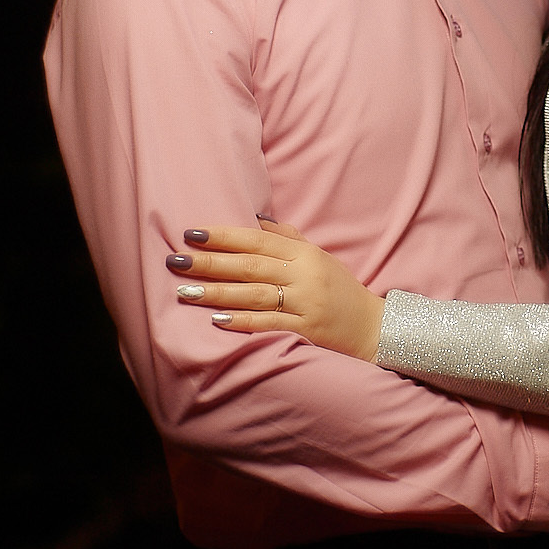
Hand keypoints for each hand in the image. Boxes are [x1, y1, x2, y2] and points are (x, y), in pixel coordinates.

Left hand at [167, 220, 385, 360]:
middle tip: (176, 260)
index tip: (192, 233)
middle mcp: (303, 276)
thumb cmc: (340, 288)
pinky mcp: (306, 330)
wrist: (371, 325)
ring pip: (254, 295)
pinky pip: (270, 324)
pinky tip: (217, 320)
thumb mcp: (318, 257)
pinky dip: (243, 321)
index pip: (258, 241)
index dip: (224, 236)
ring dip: (217, 293)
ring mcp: (304, 304)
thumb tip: (255, 219)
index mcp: (304, 255)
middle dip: (211, 263)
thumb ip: (287, 238)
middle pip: (250, 266)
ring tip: (185, 292)